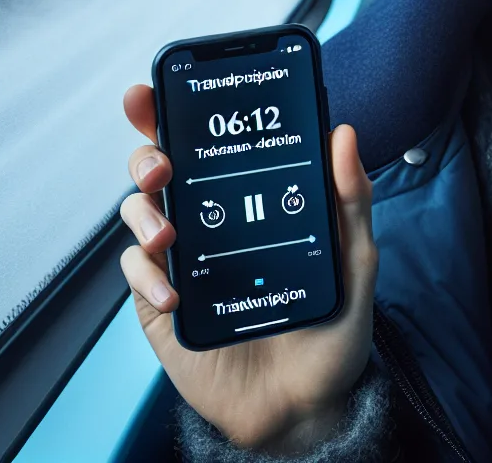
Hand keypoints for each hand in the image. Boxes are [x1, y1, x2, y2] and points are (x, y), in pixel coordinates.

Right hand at [117, 84, 377, 452]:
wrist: (308, 407)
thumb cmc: (332, 330)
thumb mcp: (353, 261)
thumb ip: (350, 200)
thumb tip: (343, 132)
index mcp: (251, 200)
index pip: (208, 143)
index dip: (173, 110)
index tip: (157, 86)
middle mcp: (210, 222)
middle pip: (159, 169)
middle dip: (148, 152)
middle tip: (164, 163)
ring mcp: (182, 262)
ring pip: (138, 214)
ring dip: (144, 212)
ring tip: (171, 232)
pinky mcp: (162, 305)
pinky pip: (137, 275)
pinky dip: (148, 276)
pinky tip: (175, 293)